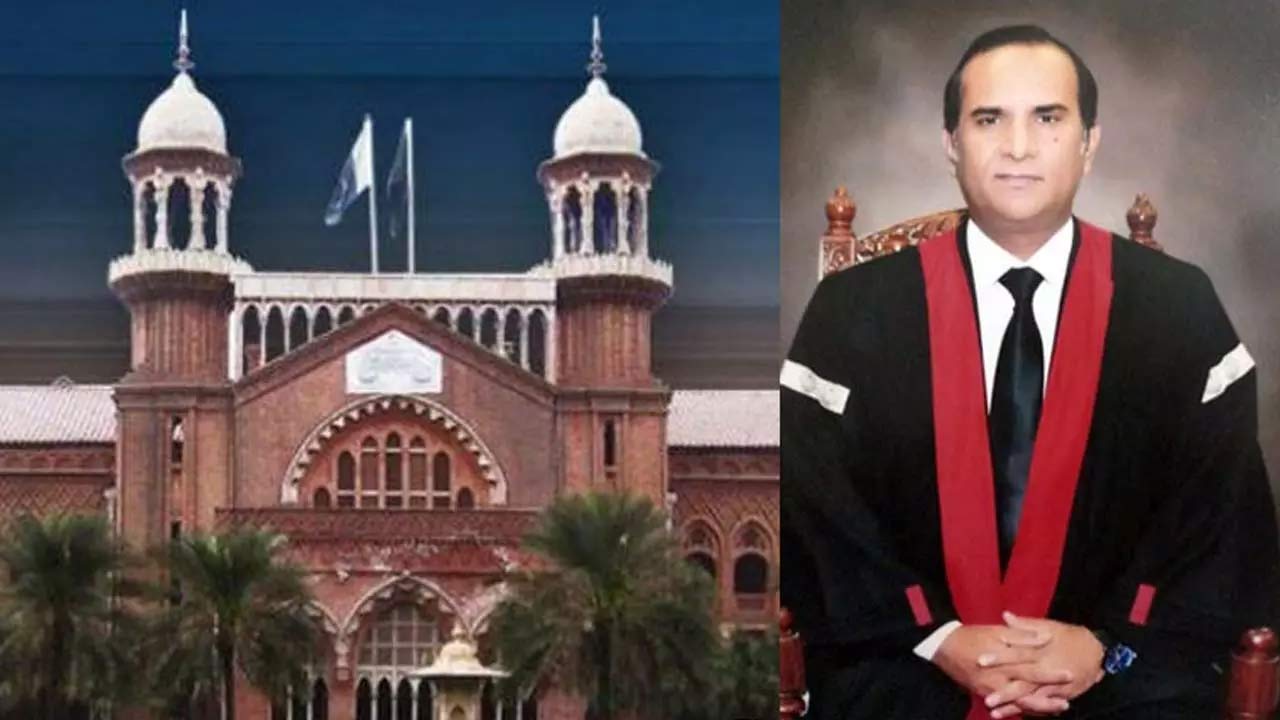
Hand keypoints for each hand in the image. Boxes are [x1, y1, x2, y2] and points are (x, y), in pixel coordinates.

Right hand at [932, 623, 1072, 712]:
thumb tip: (1046, 637)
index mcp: (1003, 659)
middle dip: (1047, 698)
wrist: (944, 648)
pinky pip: (1005, 706)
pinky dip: (1020, 710)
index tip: (1069, 674)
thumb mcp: (996, 631)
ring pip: (1017, 703)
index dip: (1050, 672)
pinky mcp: (984, 694)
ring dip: (1037, 708)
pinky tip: (1034, 712)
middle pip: (1027, 690)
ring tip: (1055, 710)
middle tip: (1066, 702)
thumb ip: (1021, 635)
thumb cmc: (972, 636)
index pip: (1031, 666)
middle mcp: (998, 677)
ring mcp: (990, 689)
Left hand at [981, 612, 1105, 717]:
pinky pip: (1043, 704)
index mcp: (1039, 650)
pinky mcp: (1061, 694)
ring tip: (995, 712)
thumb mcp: (1048, 626)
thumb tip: (1005, 616)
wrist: (1097, 651)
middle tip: (987, 699)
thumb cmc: (1069, 636)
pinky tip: (1015, 715)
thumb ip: (1025, 624)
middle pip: (1022, 681)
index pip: (1015, 653)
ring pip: (1031, 697)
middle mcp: (1045, 669)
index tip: (980, 661)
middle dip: (1004, 691)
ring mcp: (1053, 685)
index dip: (998, 657)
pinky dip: (1030, 710)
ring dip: (1013, 706)